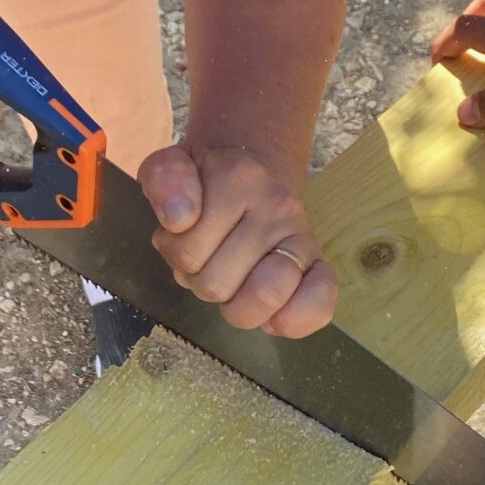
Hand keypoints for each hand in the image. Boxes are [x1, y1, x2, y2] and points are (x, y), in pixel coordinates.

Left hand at [136, 143, 336, 334]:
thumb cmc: (206, 180)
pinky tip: (272, 314)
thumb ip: (165, 178)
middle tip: (209, 256)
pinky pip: (318, 302)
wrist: (253, 171)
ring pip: (263, 298)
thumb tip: (180, 217)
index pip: (187, 250)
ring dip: (236, 304)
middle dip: (201, 281)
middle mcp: (276, 206)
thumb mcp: (172, 165)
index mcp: (237, 179)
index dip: (174, 251)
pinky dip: (293, 320)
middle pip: (218, 284)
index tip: (184, 230)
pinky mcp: (318, 264)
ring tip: (234, 279)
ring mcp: (301, 236)